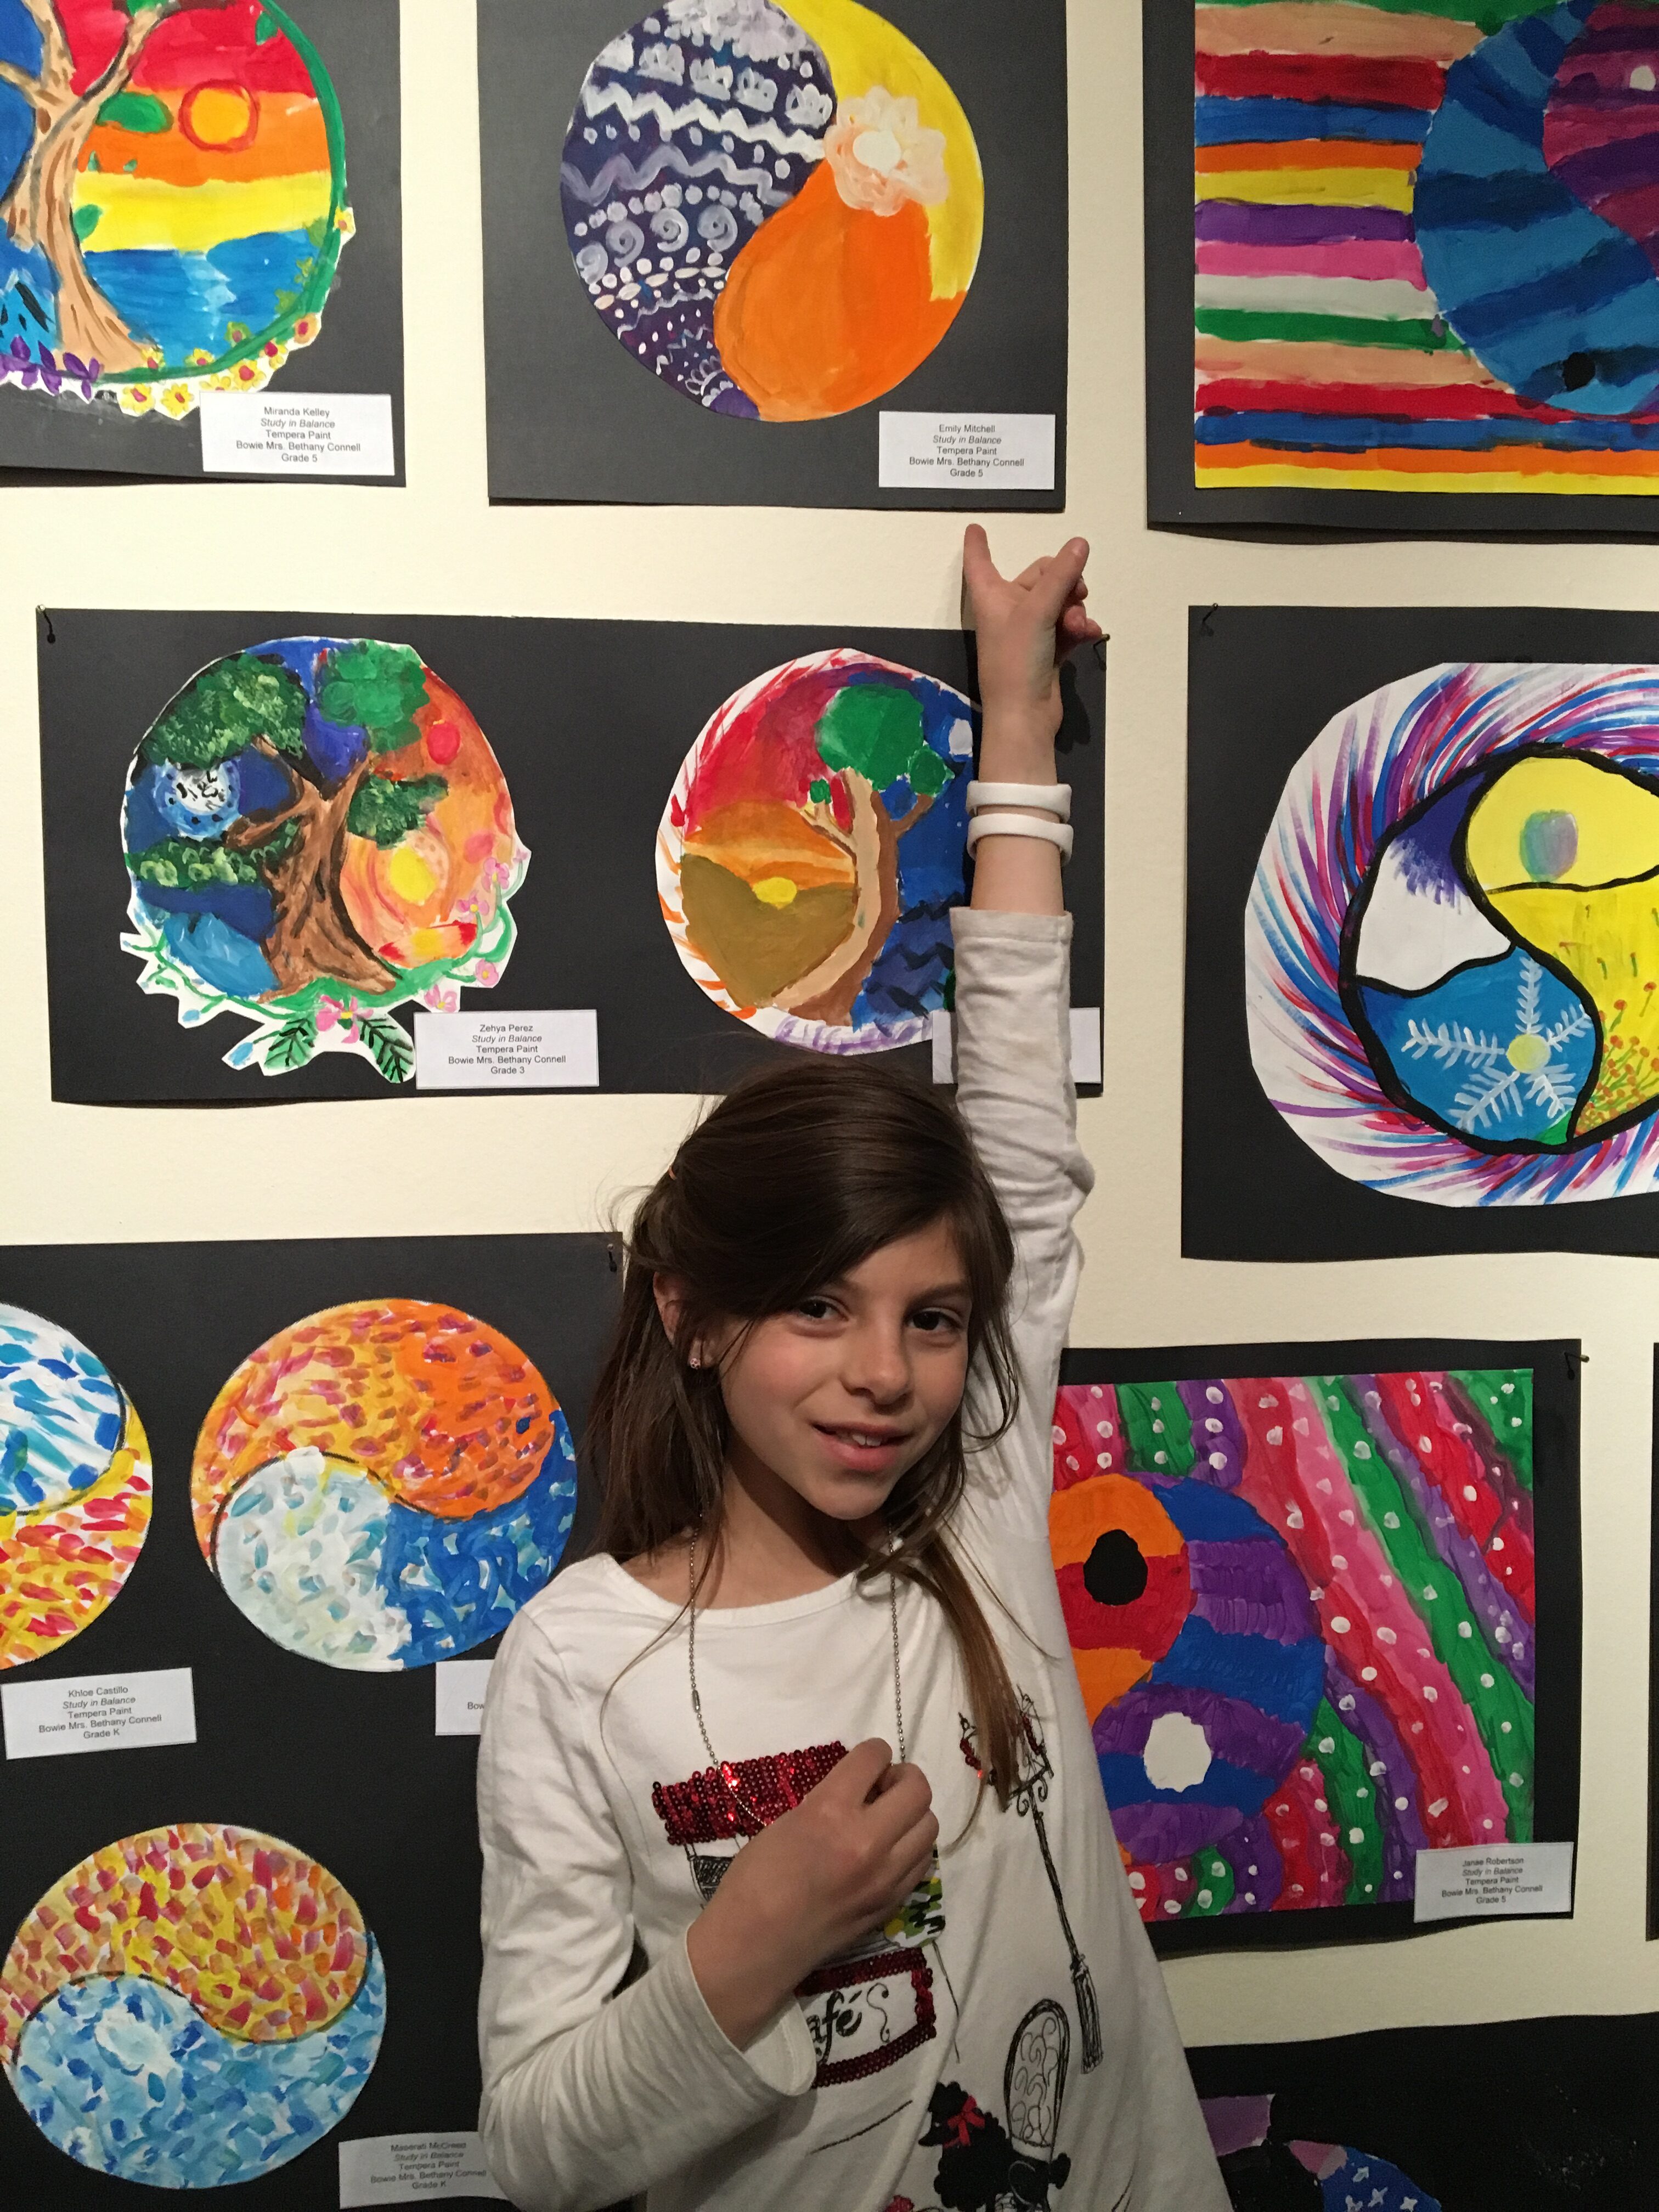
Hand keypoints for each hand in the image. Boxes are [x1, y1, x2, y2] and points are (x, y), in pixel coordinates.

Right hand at [685, 1739, 937, 2049]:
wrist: (755, 1946)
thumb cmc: (756, 1880)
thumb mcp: (787, 1822)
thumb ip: (828, 1801)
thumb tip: (858, 1791)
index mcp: (830, 1811)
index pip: (875, 1756)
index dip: (873, 1752)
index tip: (866, 1762)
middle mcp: (867, 1840)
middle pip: (917, 1788)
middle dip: (902, 1778)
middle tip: (881, 1788)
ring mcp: (885, 1877)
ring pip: (929, 1825)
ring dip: (912, 1814)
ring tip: (887, 1821)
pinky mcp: (890, 1904)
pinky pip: (922, 1863)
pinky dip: (911, 1848)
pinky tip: (888, 1853)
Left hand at [962, 525, 1102, 753]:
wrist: (1025, 716)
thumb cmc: (1017, 661)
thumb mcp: (1038, 611)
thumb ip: (1061, 576)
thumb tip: (1079, 544)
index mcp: (992, 598)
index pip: (979, 563)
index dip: (977, 545)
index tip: (976, 528)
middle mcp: (1008, 612)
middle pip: (1039, 578)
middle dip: (1063, 582)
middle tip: (1078, 591)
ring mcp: (1028, 633)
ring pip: (1059, 603)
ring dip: (1074, 608)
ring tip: (1078, 624)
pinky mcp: (1047, 651)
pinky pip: (1068, 627)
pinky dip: (1080, 628)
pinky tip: (1091, 633)